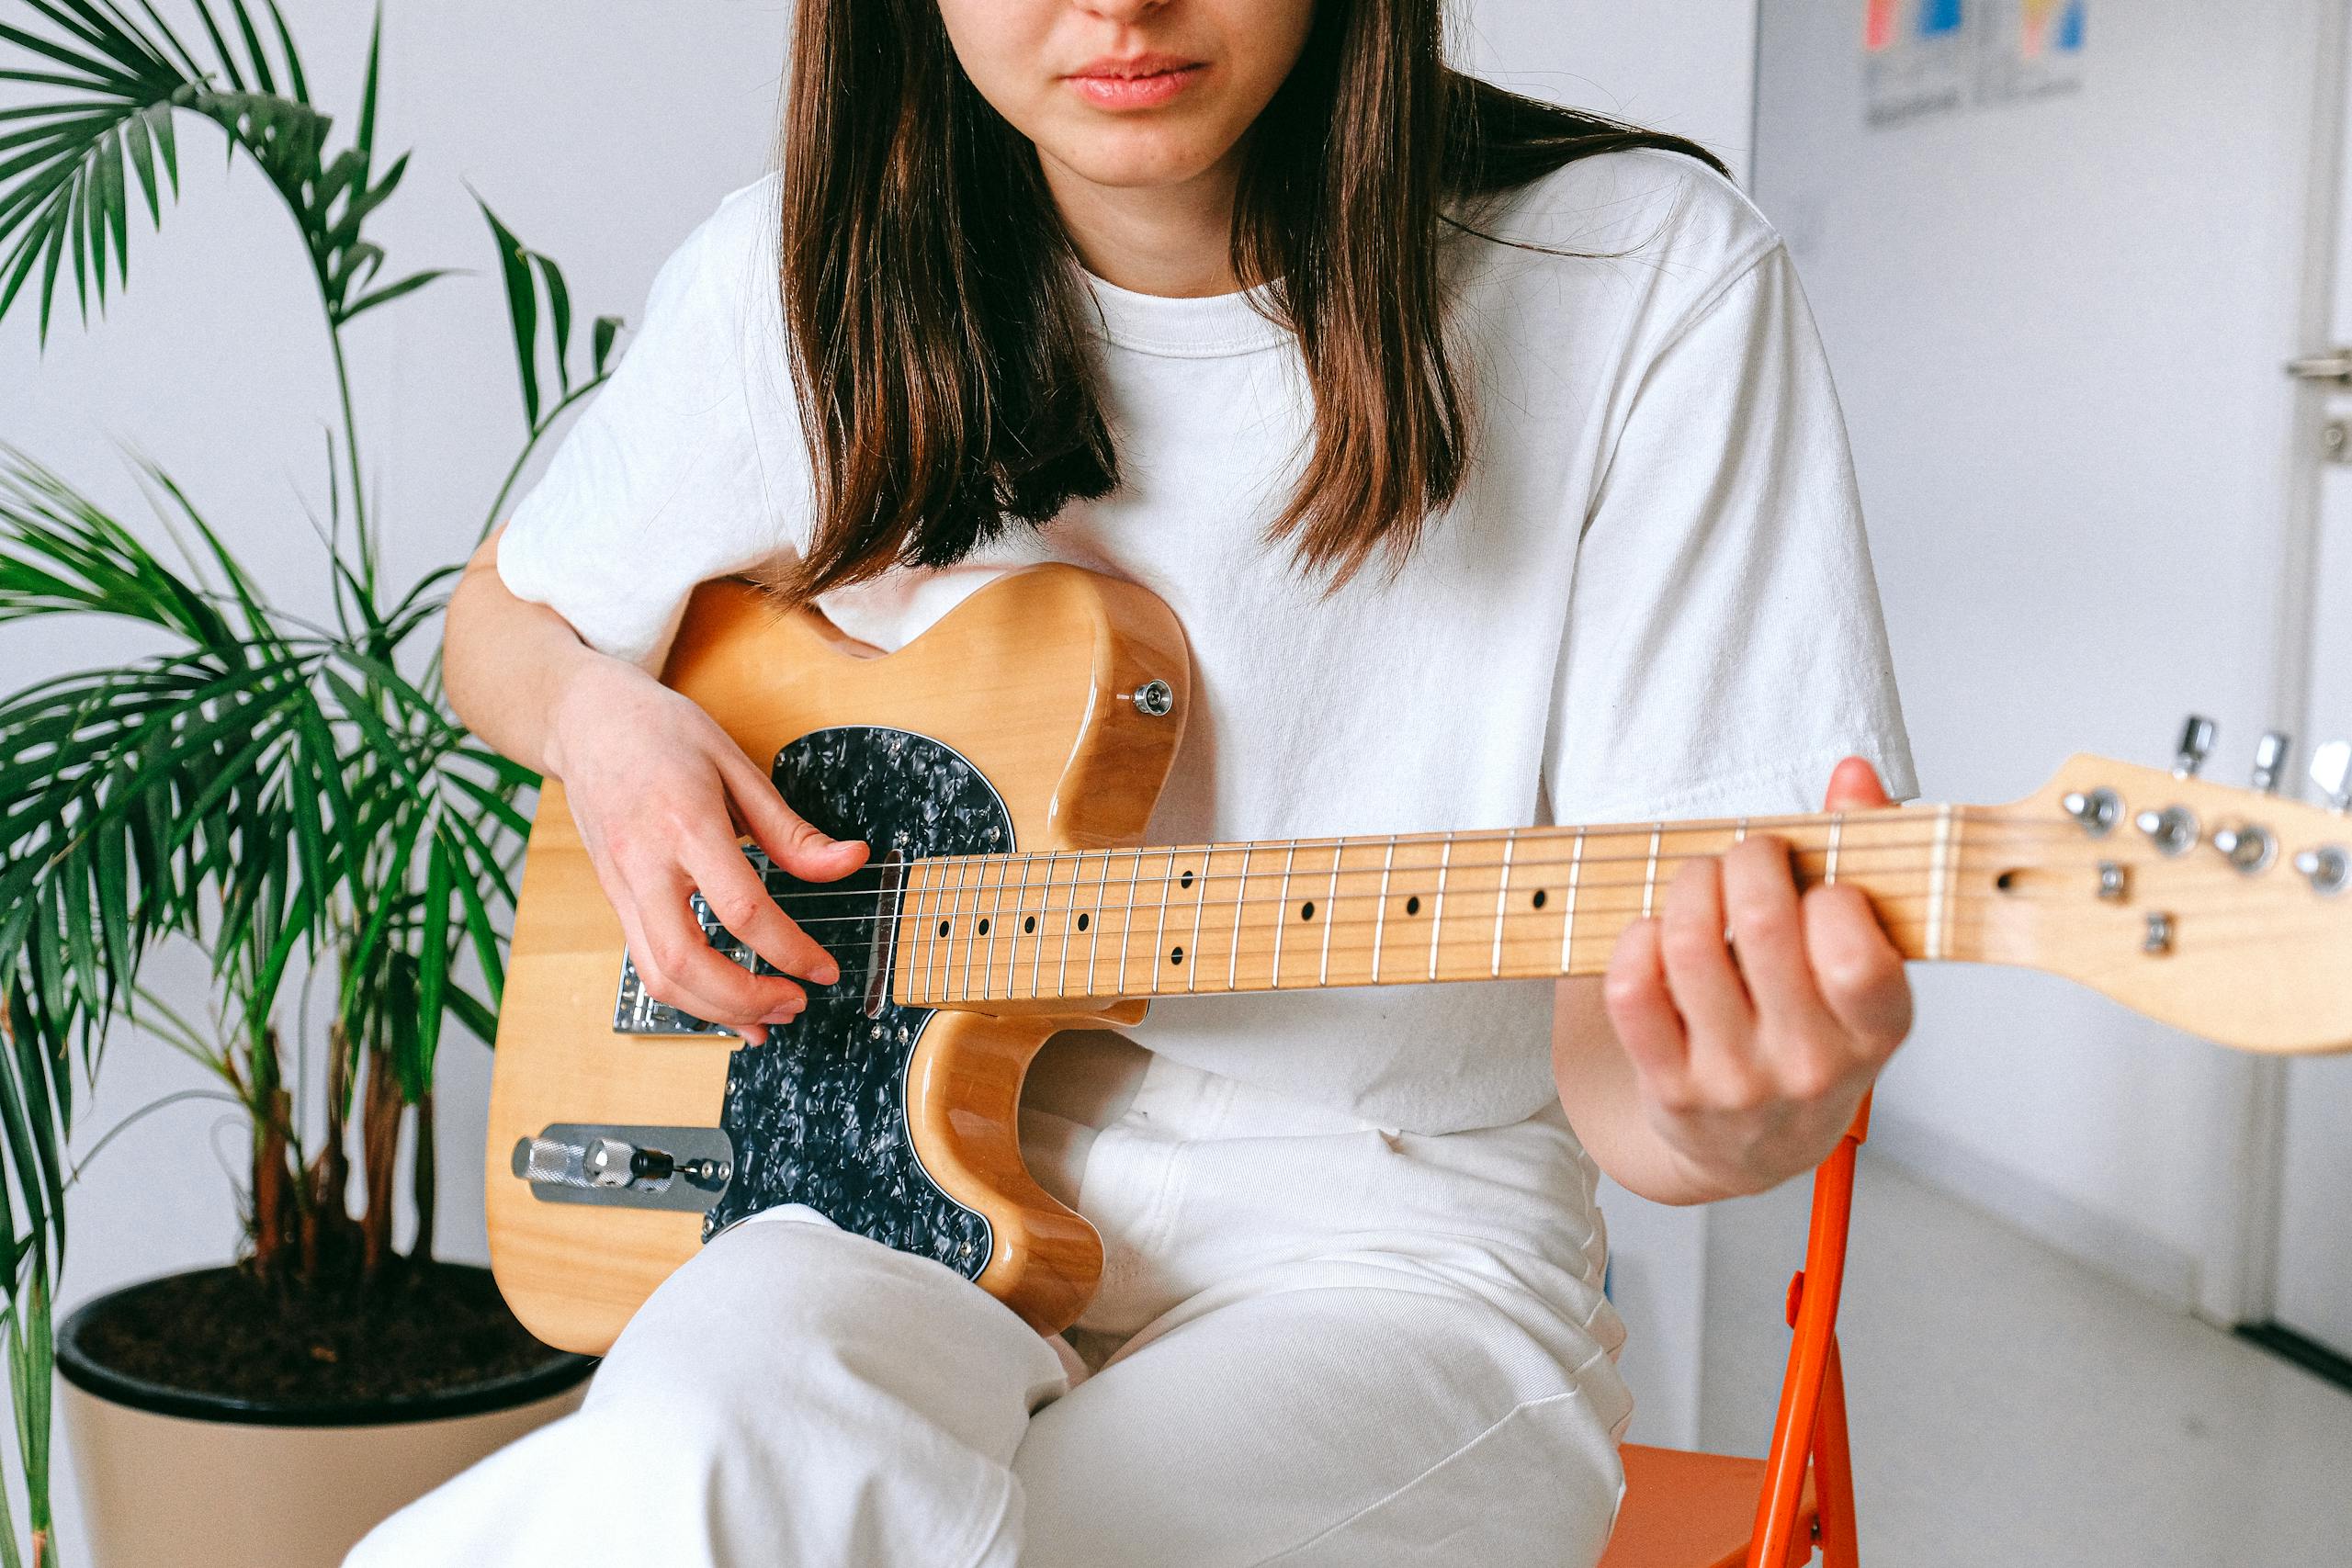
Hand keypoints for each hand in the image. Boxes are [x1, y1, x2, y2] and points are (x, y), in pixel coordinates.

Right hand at [545, 656, 867, 1044]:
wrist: (583, 719)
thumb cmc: (661, 732)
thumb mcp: (735, 763)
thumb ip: (791, 828)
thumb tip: (851, 861)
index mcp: (685, 823)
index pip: (742, 909)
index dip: (791, 950)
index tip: (826, 968)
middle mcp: (645, 864)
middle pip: (687, 962)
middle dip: (747, 998)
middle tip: (796, 1004)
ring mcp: (620, 887)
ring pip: (658, 977)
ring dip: (717, 1011)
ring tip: (768, 1019)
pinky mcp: (613, 899)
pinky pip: (646, 964)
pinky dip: (689, 996)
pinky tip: (726, 1003)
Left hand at [1599, 757, 1911, 1197]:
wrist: (1750, 1149)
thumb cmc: (1811, 1030)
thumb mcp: (1861, 960)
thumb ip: (1863, 857)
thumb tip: (1852, 775)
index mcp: (1876, 1029)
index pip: (1856, 954)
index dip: (1829, 895)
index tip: (1816, 884)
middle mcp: (1810, 1065)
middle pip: (1762, 924)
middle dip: (1746, 859)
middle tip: (1746, 856)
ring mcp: (1735, 1082)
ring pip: (1688, 945)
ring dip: (1687, 886)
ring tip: (1700, 882)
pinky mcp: (1668, 1089)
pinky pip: (1632, 990)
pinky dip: (1634, 939)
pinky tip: (1656, 933)